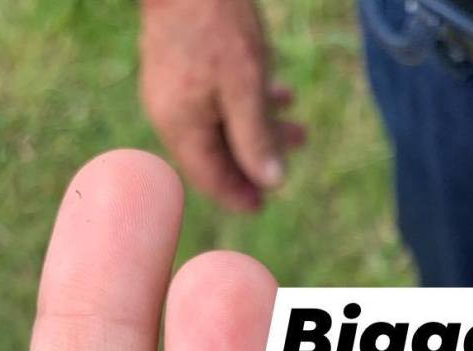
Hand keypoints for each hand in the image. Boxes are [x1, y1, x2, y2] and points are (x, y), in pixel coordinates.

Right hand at [140, 0, 305, 211]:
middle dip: (258, 160)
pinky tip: (281, 95)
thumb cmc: (216, 23)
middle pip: (218, 154)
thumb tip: (272, 183)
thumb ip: (257, 138)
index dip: (239, 195)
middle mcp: (172, 115)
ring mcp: (174, 90)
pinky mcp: (181, 65)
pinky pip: (217, 99)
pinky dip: (249, 103)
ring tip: (300, 128)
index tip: (262, 205)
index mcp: (182, 128)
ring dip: (263, 128)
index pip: (210, 179)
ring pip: (223, 124)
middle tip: (292, 159)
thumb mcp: (246, 87)